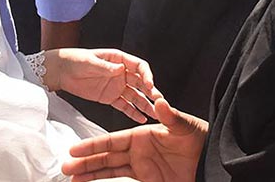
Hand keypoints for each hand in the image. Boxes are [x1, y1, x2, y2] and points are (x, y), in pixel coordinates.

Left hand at [44, 48, 161, 122]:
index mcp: (119, 59)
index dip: (147, 75)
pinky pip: (124, 106)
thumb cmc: (75, 61)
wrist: (61, 71)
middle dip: (150, 91)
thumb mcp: (90, 62)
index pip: (139, 66)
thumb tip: (121, 68)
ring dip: (145, 104)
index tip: (150, 85)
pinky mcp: (110, 97)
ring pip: (135, 96)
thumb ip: (106, 67)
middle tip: (159, 101)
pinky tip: (141, 119)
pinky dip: (132, 112)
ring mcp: (117, 86)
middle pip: (140, 82)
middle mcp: (122, 73)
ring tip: (154, 114)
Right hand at [61, 98, 208, 181]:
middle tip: (65, 167)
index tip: (74, 149)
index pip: (112, 140)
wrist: (210, 160)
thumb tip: (160, 101)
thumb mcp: (185, 126)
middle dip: (85, 161)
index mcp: (142, 134)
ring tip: (71, 178)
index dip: (93, 145)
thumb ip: (171, 117)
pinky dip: (105, 181)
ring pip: (109, 168)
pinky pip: (120, 179)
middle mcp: (137, 149)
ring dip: (90, 173)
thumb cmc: (199, 139)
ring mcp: (140, 164)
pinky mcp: (146, 178)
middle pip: (105, 155)